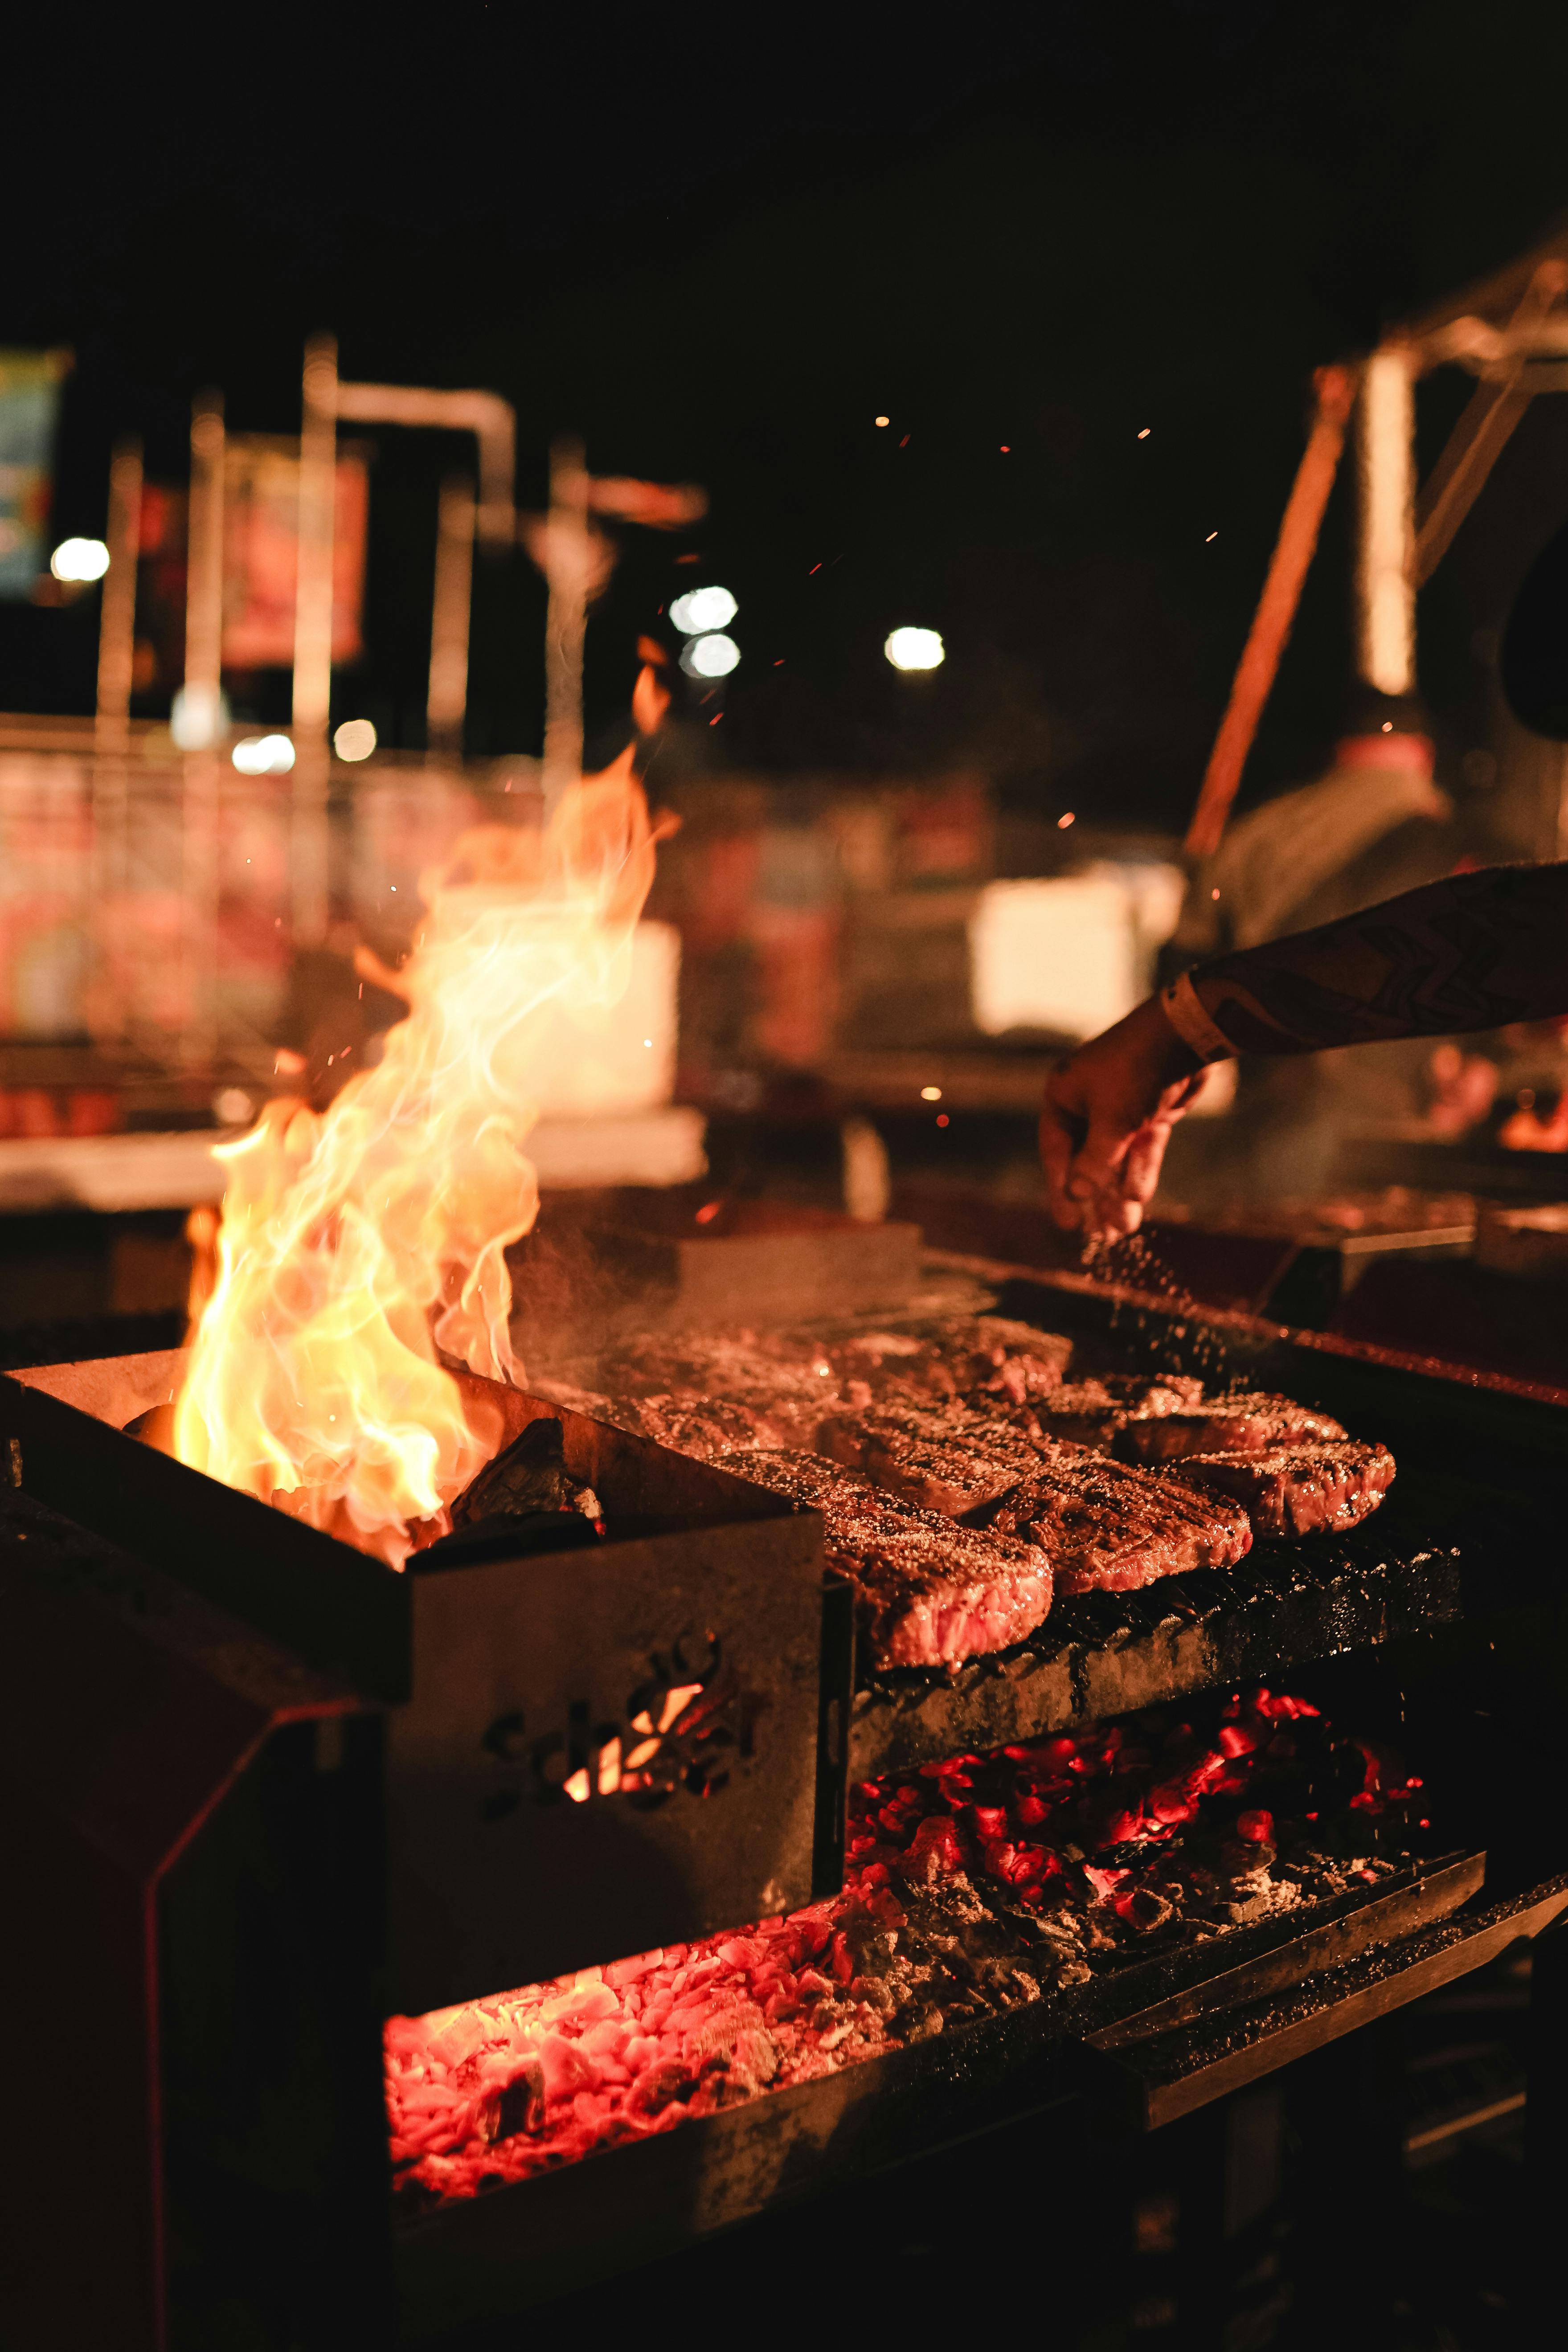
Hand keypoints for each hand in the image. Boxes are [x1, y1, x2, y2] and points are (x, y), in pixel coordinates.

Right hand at [1041, 996, 1209, 1236]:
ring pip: (1115, 1159)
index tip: (1067, 1223)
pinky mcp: (1149, 1114)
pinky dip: (1139, 1173)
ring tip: (1122, 1229)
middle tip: (1097, 1236)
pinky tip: (1138, 1200)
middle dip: (1093, 1198)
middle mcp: (1087, 1102)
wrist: (1187, 1033)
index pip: (1055, 1150)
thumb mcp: (1112, 1119)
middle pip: (1085, 1159)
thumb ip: (1095, 1161)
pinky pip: (1139, 1151)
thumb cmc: (1137, 1069)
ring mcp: (1120, 1109)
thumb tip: (1077, 1197)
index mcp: (1064, 1095)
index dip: (1060, 1189)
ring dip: (1118, 1192)